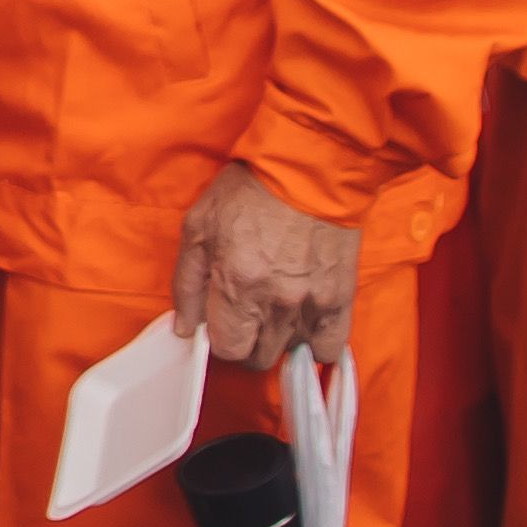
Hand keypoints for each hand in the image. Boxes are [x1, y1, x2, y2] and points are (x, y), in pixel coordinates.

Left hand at [165, 160, 360, 369]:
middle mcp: (277, 302)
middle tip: (244, 314)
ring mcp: (312, 304)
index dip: (219, 337)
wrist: (311, 169)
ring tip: (273, 310)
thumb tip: (185, 327)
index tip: (220, 320)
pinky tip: (303, 323)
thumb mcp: (198, 227)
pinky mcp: (341, 300)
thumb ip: (186, 284)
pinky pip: (329, 348)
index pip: (226, 348)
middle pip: (257, 357)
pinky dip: (315, 343)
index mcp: (237, 285)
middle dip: (245, 341)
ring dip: (277, 339)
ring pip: (289, 353)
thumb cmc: (249, 191)